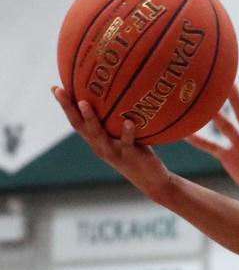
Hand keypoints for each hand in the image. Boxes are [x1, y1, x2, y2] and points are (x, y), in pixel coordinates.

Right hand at [51, 88, 171, 199]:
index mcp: (96, 141)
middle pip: (80, 126)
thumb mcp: (125, 136)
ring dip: (90, 118)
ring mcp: (114, 152)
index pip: (76, 122)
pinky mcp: (130, 157)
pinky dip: (127, 132)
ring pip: (98, 135)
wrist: (153, 181)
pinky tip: (128, 122)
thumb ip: (118, 121)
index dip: (65, 106)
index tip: (54, 88)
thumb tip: (121, 93)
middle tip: (60, 90)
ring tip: (84, 103)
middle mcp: (100, 146)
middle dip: (68, 108)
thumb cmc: (139, 154)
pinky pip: (127, 143)